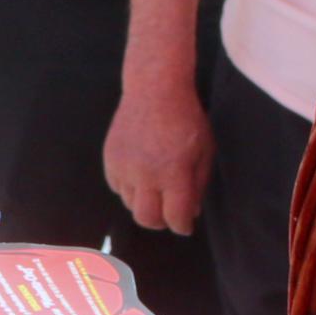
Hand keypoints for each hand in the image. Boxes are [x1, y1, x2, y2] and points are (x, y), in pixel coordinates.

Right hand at [104, 73, 212, 233]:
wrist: (154, 88)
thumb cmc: (186, 118)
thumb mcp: (205, 151)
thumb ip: (198, 184)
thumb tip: (190, 212)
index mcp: (174, 173)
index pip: (175, 218)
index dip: (183, 226)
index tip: (185, 224)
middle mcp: (146, 174)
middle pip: (147, 219)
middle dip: (161, 222)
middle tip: (169, 213)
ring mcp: (124, 166)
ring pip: (130, 204)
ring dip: (145, 203)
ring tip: (156, 188)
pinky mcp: (110, 158)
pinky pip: (117, 187)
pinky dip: (129, 188)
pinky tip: (141, 175)